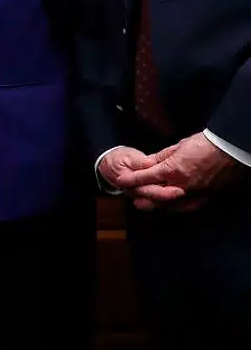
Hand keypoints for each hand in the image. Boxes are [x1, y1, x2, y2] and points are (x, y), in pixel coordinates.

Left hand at [119, 134, 244, 211]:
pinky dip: (175, 206)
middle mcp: (180, 184)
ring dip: (156, 203)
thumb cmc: (204, 144)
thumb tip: (147, 164)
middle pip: (154, 195)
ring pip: (168, 204)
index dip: (131, 180)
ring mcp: (193, 192)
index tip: (120, 180)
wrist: (229, 149)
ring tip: (145, 203)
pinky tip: (170, 205)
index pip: (144, 177)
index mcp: (171, 169)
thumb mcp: (177, 147)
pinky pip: (185, 205)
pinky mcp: (204, 196)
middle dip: (141, 196)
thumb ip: (160, 158)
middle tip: (132, 197)